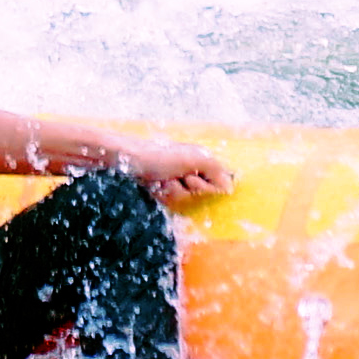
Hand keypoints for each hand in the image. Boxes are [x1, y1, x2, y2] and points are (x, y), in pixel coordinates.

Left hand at [113, 135, 232, 204]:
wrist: (127, 161)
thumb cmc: (160, 155)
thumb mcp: (192, 158)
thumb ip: (215, 170)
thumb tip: (230, 187)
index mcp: (201, 160)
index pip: (220, 182)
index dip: (212, 185)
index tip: (200, 178)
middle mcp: (191, 171)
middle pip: (203, 194)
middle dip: (190, 188)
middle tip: (178, 177)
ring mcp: (177, 182)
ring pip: (186, 199)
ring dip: (174, 191)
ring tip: (163, 180)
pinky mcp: (164, 192)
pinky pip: (171, 202)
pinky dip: (163, 195)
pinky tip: (155, 186)